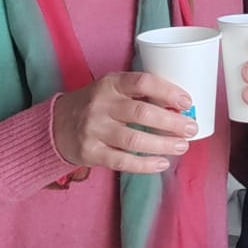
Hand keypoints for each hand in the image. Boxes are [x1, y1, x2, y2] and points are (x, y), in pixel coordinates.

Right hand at [51, 72, 197, 173]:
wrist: (56, 125)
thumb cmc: (95, 105)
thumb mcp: (111, 88)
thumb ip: (138, 94)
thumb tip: (179, 106)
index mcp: (110, 84)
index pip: (142, 82)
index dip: (168, 91)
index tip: (187, 101)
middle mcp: (100, 105)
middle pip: (142, 113)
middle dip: (171, 122)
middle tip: (191, 128)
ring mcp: (94, 130)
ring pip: (134, 140)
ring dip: (163, 144)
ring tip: (182, 146)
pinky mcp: (90, 152)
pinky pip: (122, 161)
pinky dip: (145, 164)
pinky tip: (162, 163)